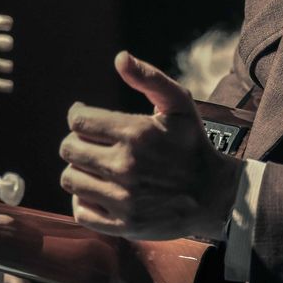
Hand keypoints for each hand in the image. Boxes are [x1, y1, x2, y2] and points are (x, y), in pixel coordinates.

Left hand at [59, 50, 243, 240]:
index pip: (78, 120)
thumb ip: (149, 77)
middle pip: (69, 149)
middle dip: (76, 142)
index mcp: (135, 133)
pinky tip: (101, 191)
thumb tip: (120, 58)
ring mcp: (123, 198)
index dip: (78, 115)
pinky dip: (85, 200)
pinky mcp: (122, 224)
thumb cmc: (192, 144)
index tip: (86, 119)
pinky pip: (80, 210)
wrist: (213, 194)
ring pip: (70, 179)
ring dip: (79, 170)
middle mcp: (125, 166)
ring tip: (96, 167)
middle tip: (91, 144)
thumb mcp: (179, 103)